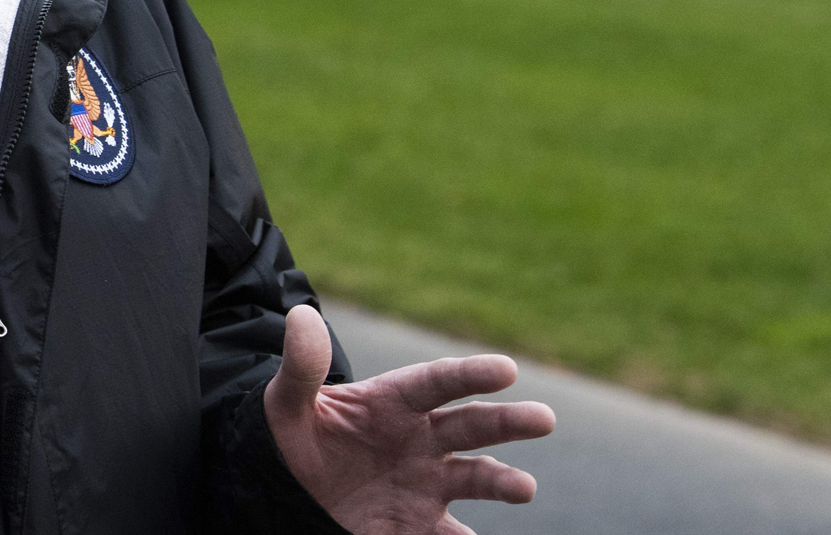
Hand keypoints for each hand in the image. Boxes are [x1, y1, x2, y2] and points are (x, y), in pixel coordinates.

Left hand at [264, 305, 555, 534]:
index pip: (438, 381)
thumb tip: (301, 316)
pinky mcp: (420, 524)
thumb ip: (300, 366)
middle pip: (471, 426)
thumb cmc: (297, 434)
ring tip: (524, 488)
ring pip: (475, 479)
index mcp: (395, 400)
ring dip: (503, 482)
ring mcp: (427, 482)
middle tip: (544, 419)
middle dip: (508, 421)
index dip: (471, 373)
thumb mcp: (286, 402)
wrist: (293, 485)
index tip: (507, 369)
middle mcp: (422, 439)